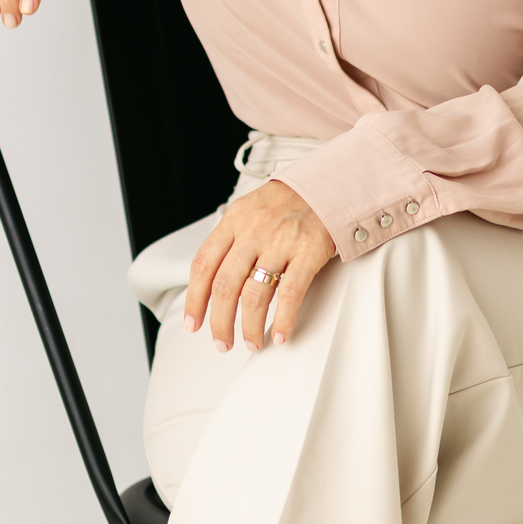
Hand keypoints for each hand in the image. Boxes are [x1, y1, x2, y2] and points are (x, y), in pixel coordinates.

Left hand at [185, 179, 336, 348]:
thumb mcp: (250, 209)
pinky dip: (283, 319)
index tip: (194, 322)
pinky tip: (280, 332)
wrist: (328, 183)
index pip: (204, 264)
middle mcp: (254, 229)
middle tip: (222, 340)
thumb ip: (231, 239)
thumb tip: (211, 280)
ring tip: (252, 340)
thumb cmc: (289, 201)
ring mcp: (282, 240)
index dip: (194, 299)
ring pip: (255, 295)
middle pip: (226, 285)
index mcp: (235, 219)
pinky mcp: (309, 250)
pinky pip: (290, 293)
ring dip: (250, 327)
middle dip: (220, 322)